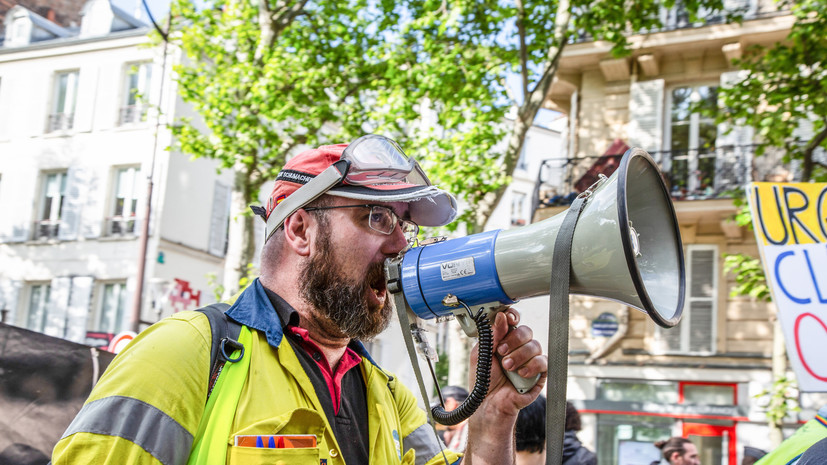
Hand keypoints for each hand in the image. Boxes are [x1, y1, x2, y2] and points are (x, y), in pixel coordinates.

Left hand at [463, 308, 546, 463]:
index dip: (513, 317)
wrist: (488, 404)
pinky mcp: (539, 374)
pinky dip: (532, 365)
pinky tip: (520, 373)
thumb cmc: (484, 380)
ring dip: (519, 355)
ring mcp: (530, 360)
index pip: (514, 322)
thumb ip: (493, 335)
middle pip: (526, 331)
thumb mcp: (482, 354)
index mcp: (504, 340)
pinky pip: (543, 362)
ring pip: (535, 345)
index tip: (508, 318)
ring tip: (507, 367)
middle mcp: (519, 348)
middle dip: (513, 339)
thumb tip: (501, 316)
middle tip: (501, 352)